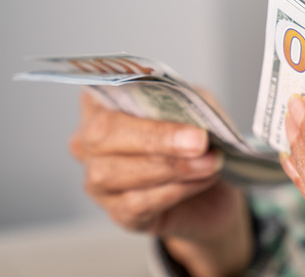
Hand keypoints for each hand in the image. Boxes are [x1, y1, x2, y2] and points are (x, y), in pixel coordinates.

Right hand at [69, 91, 251, 276]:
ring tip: (210, 162)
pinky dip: (176, 190)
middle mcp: (89, 141)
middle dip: (155, 137)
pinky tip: (203, 180)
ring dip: (171, 168)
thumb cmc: (195, 139)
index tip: (167, 99)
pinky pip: (137, 203)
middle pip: (103, 135)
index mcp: (102, 102)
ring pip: (116, 174)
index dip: (131, 94)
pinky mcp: (118, 213)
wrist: (215, 191)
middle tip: (198, 141)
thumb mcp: (197, 109)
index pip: (101, 91)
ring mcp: (97, 181)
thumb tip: (190, 117)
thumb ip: (188, 105)